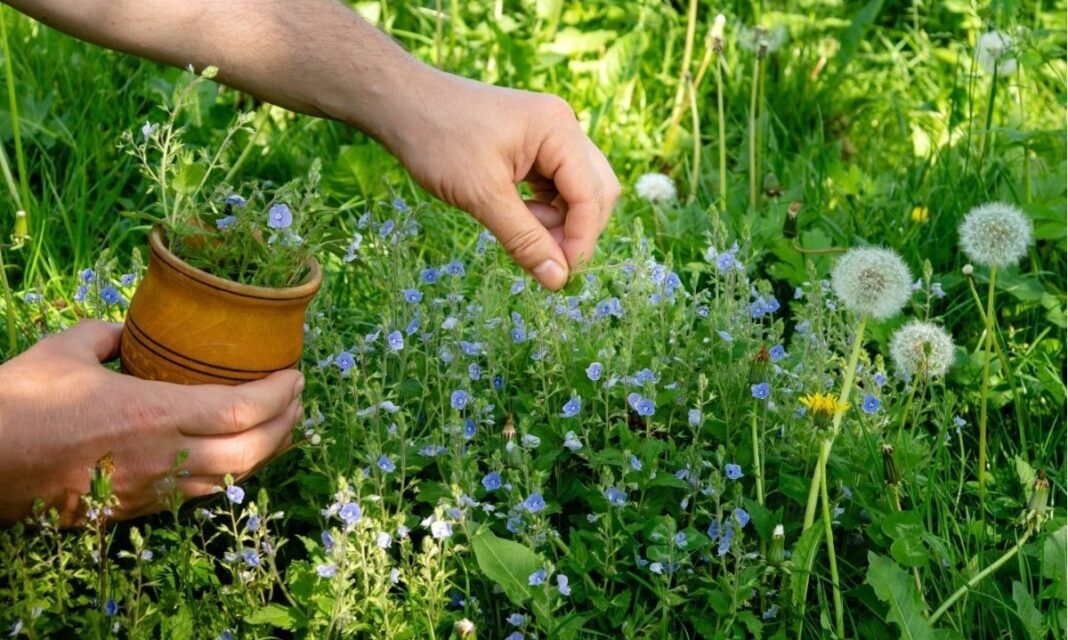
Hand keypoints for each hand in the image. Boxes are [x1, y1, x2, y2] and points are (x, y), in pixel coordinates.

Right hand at [0, 320, 303, 524]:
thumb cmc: (19, 405)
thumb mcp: (65, 350)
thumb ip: (107, 334)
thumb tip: (127, 332)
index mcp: (152, 412)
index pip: (241, 409)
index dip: (280, 395)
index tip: (297, 375)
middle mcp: (163, 456)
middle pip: (252, 451)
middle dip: (288, 425)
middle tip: (299, 399)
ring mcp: (153, 488)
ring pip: (233, 479)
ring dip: (267, 452)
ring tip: (281, 425)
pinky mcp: (137, 509)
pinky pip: (202, 495)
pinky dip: (232, 473)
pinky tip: (236, 455)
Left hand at [382, 69, 620, 289]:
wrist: (402, 104)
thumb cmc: (438, 141)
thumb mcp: (481, 196)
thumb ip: (524, 239)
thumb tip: (558, 280)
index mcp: (557, 130)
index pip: (591, 194)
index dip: (581, 239)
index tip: (561, 275)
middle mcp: (562, 129)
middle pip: (595, 191)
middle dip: (576, 230)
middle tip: (545, 260)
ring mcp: (549, 137)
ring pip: (577, 192)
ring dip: (558, 223)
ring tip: (521, 233)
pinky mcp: (533, 147)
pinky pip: (555, 187)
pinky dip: (543, 211)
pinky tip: (517, 219)